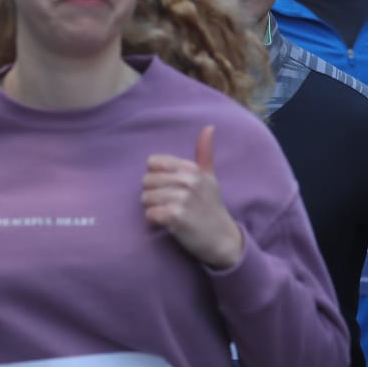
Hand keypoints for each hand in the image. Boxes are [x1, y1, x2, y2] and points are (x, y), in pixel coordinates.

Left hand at [142, 126, 243, 269]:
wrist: (222, 239)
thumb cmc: (211, 207)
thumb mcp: (210, 178)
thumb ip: (205, 153)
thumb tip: (209, 127)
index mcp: (192, 169)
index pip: (153, 163)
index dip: (157, 177)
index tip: (170, 189)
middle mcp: (187, 181)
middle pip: (146, 181)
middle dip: (153, 195)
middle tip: (170, 205)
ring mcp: (181, 198)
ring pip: (145, 198)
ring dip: (153, 209)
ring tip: (170, 214)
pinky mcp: (175, 217)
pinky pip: (149, 214)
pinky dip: (154, 222)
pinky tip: (168, 224)